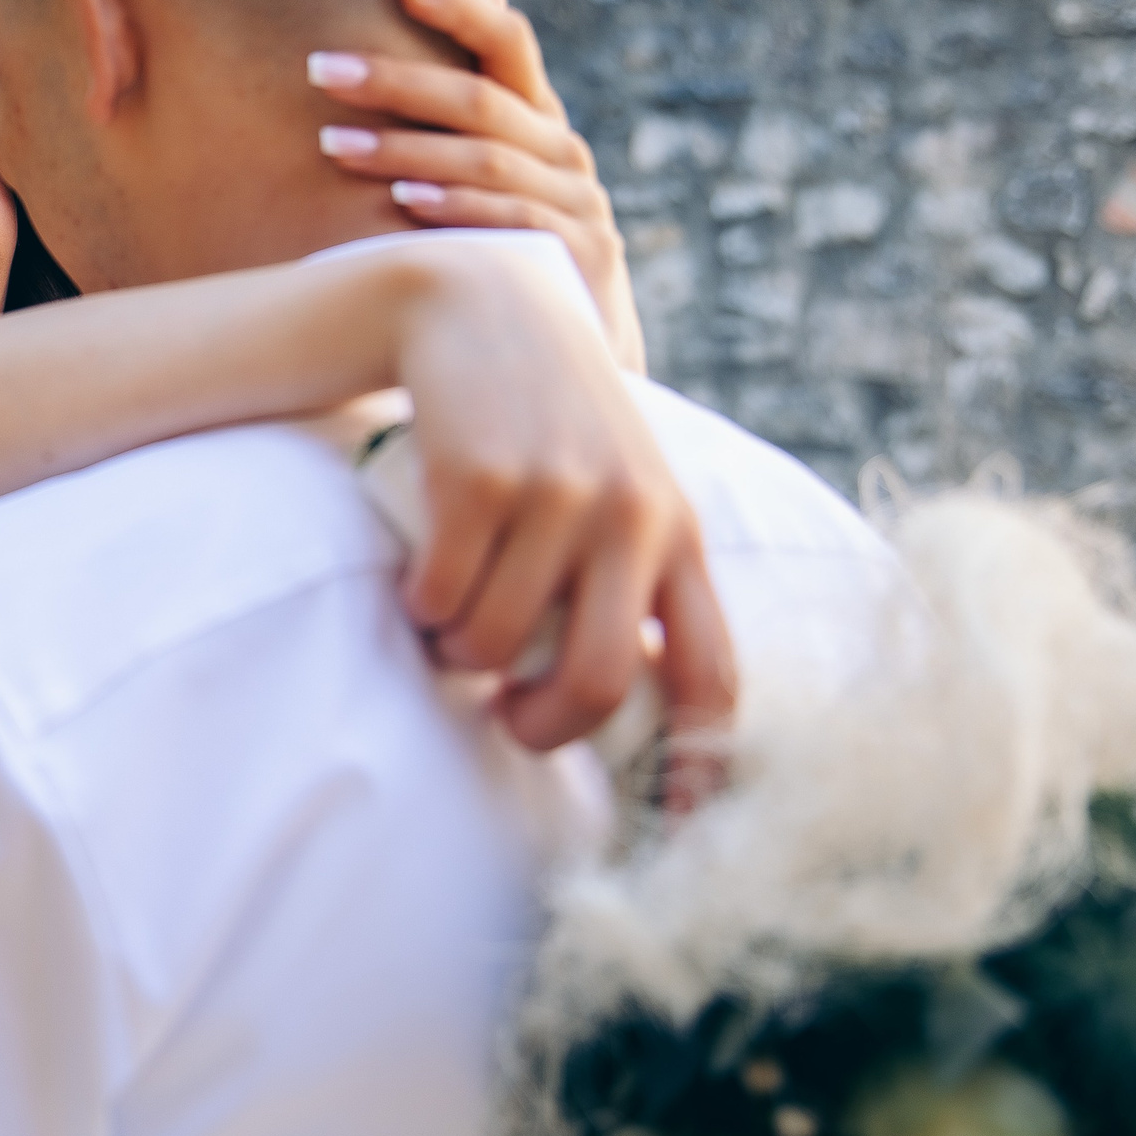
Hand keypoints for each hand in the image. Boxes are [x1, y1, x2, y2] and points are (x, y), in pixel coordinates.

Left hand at [311, 0, 648, 375]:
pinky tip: (402, 202)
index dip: (459, 4)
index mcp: (539, 121)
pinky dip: (457, 210)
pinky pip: (512, 224)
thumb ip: (474, 106)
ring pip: (487, 161)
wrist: (570, 352)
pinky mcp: (580, 257)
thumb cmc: (509, 249)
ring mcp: (579, 205)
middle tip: (319, 68)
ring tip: (333, 144)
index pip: (507, 41)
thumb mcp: (495, 176)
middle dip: (396, 81)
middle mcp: (564, 153)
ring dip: (406, 150)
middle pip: (479, 100)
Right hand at [388, 246, 735, 766]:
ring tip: (448, 620)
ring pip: (499, 647)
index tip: (675, 832)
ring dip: (459, 656)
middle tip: (506, 721)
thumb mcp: (616, 481)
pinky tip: (420, 585)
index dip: (699, 768)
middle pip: (598, 683)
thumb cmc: (545, 414)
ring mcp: (556, 493)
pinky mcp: (480, 477)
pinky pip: (442, 598)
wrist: (476, 302)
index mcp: (680, 531)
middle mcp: (632, 514)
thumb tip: (621, 694)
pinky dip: (421, 611)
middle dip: (541, 730)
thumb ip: (633, 572)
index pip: (715, 674)